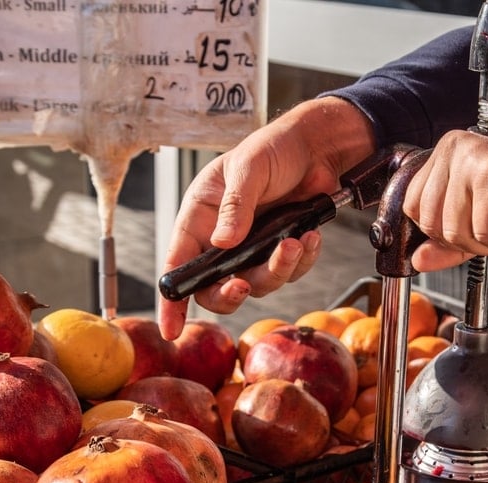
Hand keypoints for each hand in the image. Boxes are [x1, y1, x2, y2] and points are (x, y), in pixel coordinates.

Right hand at [158, 97, 375, 339]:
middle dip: (231, 294)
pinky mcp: (282, 250)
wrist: (316, 147)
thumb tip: (222, 242)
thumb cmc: (273, 148)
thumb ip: (236, 205)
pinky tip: (312, 236)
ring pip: (259, 284)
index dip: (172, 301)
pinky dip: (303, 260)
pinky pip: (290, 272)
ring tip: (295, 241)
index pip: (178, 265)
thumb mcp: (248, 167)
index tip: (172, 329)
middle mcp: (223, 239)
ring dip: (278, 269)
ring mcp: (254, 249)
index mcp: (201, 217)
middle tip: (243, 286)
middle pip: (216, 289)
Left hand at [404, 132, 487, 271]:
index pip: (412, 207)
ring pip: (454, 231)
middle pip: (430, 223)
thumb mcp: (483, 227)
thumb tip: (417, 261)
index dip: (442, 231)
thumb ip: (447, 243)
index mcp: (448, 151)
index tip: (475, 223)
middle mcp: (457, 148)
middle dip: (466, 239)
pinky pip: (483, 232)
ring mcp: (474, 159)